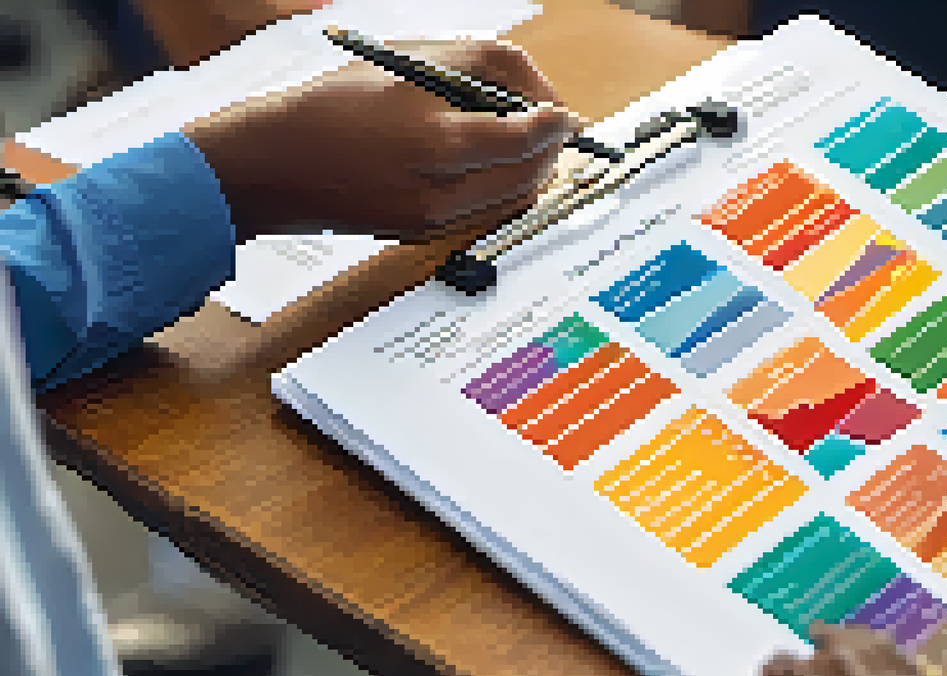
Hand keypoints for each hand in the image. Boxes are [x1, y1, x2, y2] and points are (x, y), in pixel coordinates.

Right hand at [183, 40, 578, 241]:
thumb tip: (540, 93)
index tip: (566, 112)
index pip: (526, 137)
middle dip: (549, 147)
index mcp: (436, 144)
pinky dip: (498, 186)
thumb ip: (483, 69)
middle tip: (549, 123)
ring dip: (529, 169)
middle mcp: (439, 193)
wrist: (271, 163)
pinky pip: (484, 211)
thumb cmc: (332, 104)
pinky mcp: (421, 235)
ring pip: (513, 197)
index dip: (555, 121)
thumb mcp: (410, 62)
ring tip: (518, 137)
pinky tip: (483, 161)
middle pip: (529, 172)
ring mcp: (432, 221)